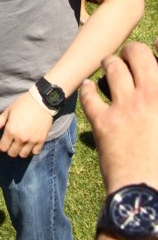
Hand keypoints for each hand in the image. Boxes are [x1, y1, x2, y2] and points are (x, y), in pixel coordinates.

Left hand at [0, 90, 53, 157]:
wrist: (41, 101)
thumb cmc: (23, 104)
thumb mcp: (8, 111)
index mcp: (11, 130)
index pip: (3, 147)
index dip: (0, 147)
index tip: (0, 145)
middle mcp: (21, 138)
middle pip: (12, 153)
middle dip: (9, 150)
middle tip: (10, 144)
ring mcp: (32, 140)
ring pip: (23, 155)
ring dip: (20, 151)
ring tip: (19, 145)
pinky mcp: (41, 140)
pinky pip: (35, 152)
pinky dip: (31, 151)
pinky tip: (29, 145)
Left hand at [80, 41, 157, 192]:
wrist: (148, 194)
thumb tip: (153, 94)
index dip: (156, 47)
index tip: (154, 45)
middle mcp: (149, 95)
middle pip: (136, 54)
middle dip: (130, 51)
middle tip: (127, 55)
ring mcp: (125, 107)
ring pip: (112, 67)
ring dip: (109, 63)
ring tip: (108, 65)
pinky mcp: (103, 121)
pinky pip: (89, 95)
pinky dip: (88, 89)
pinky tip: (88, 88)